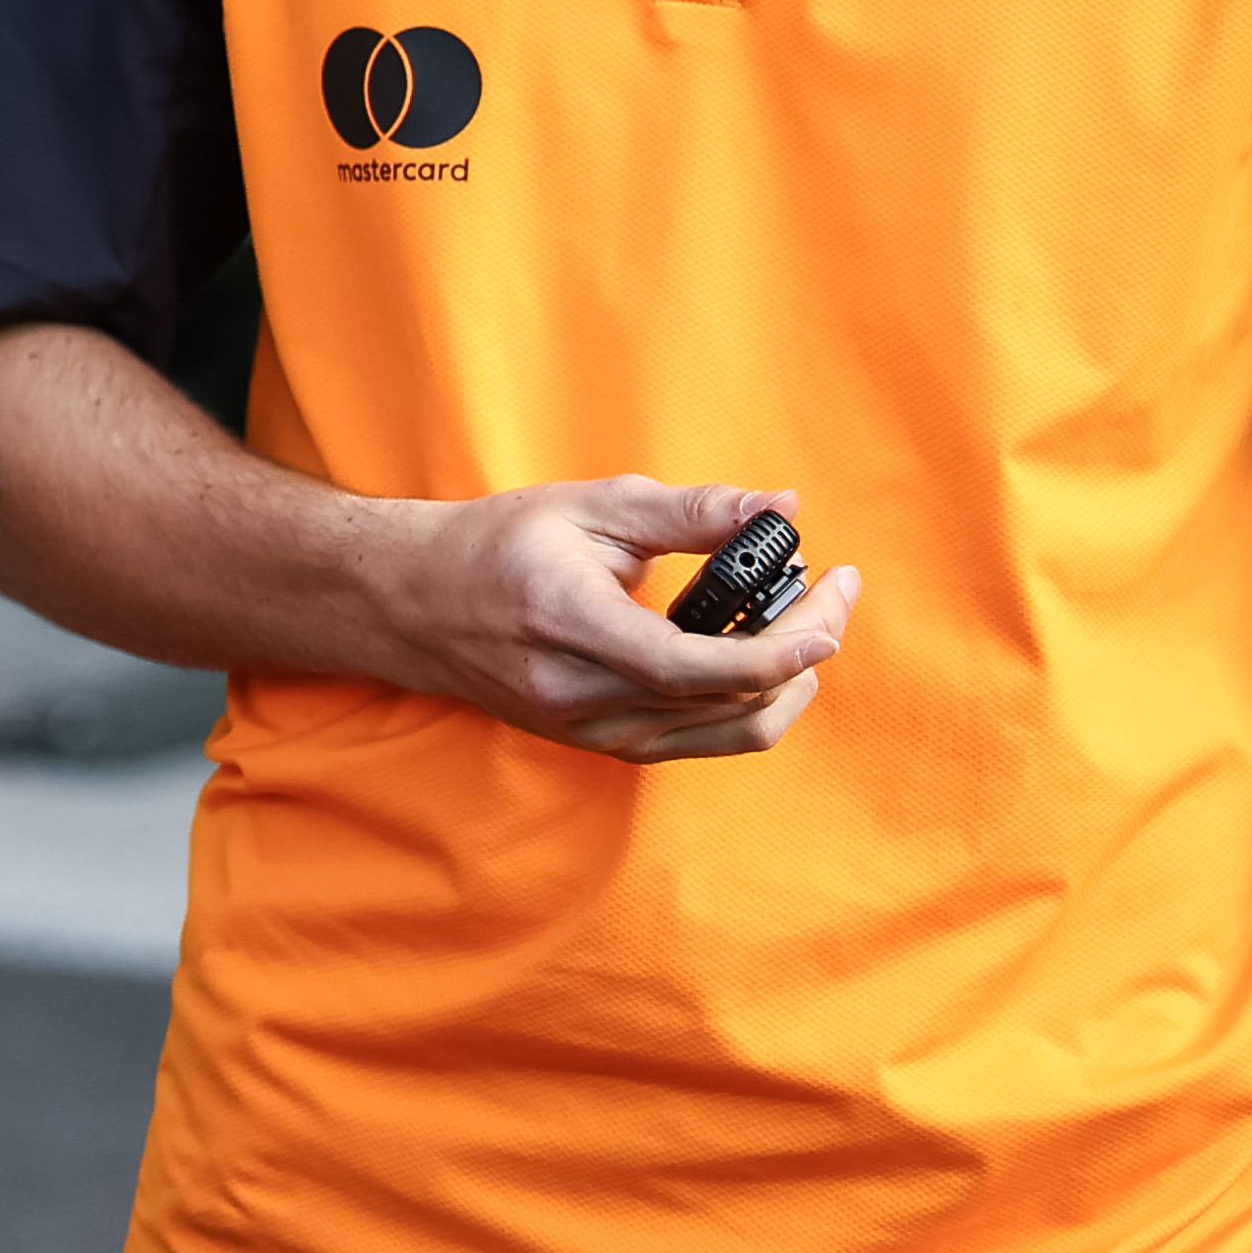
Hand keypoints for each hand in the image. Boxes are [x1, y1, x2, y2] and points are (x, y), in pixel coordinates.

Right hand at [362, 478, 860, 759]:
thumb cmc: (501, 545)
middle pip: (730, 701)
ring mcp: (590, 732)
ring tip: (803, 621)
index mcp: (570, 624)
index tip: (833, 595)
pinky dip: (749, 702)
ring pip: (728, 732)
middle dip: (803, 648)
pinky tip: (758, 656)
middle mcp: (580, 695)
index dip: (781, 644)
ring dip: (786, 680)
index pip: (697, 665)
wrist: (418, 604)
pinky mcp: (602, 746)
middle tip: (830, 591)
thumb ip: (689, 511)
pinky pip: (702, 740)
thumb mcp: (592, 506)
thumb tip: (779, 508)